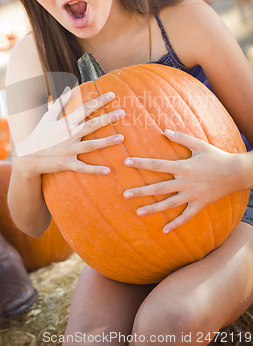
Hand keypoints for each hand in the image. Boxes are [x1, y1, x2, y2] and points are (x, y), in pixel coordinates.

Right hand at [13, 87, 124, 175]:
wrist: (26, 157)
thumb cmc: (39, 135)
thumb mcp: (47, 117)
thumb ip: (60, 103)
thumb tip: (69, 89)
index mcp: (65, 123)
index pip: (84, 109)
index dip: (98, 101)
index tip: (112, 94)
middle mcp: (68, 136)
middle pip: (91, 125)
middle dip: (107, 118)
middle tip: (122, 112)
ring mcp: (68, 150)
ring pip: (90, 146)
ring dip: (106, 142)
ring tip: (122, 138)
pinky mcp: (66, 164)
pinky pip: (83, 167)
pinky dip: (95, 169)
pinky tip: (108, 170)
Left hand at [123, 129, 244, 232]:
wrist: (236, 173)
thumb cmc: (216, 156)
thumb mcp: (199, 144)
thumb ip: (181, 138)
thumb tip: (164, 130)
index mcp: (183, 167)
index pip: (157, 165)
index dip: (141, 163)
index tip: (127, 162)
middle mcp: (185, 183)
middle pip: (159, 188)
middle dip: (141, 191)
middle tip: (125, 194)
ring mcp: (192, 196)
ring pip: (169, 204)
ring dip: (153, 208)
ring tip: (138, 212)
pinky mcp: (199, 204)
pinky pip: (186, 216)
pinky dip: (176, 224)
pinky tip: (165, 230)